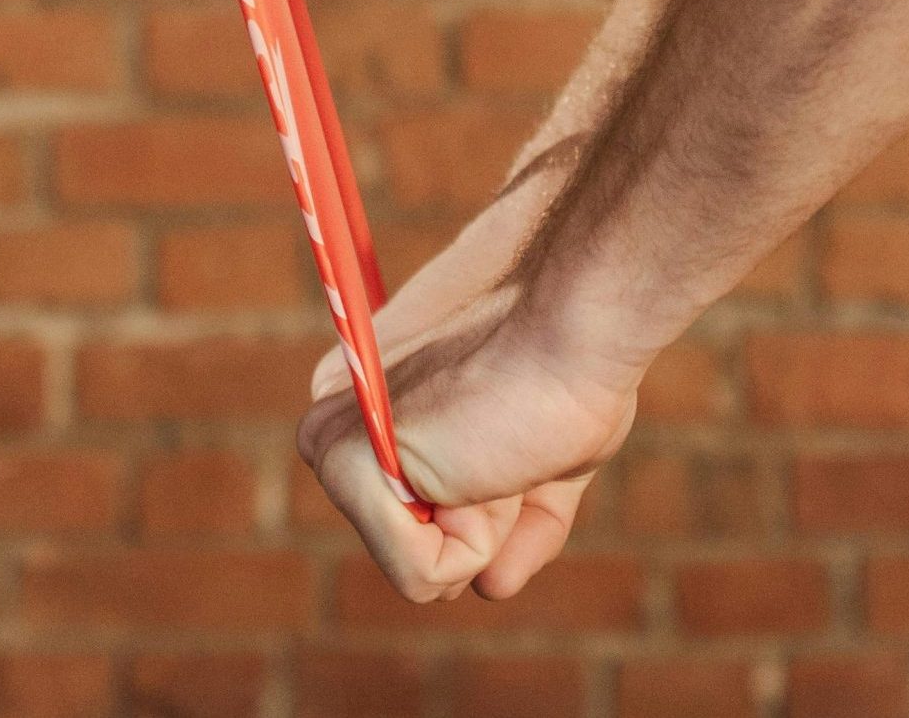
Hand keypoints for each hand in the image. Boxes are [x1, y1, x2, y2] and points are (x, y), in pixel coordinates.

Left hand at [298, 144, 640, 602]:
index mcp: (383, 413)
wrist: (570, 323)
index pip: (419, 518)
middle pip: (416, 547)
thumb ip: (512, 523)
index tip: (518, 440)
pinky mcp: (343, 463)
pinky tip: (484, 470)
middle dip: (484, 525)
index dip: (490, 508)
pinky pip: (414, 573)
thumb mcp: (546, 462)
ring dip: (485, 532)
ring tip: (502, 449)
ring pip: (416, 565)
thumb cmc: (570, 374)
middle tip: (510, 443)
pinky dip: (469, 545)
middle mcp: (347, 423)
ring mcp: (338, 442)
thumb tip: (490, 586)